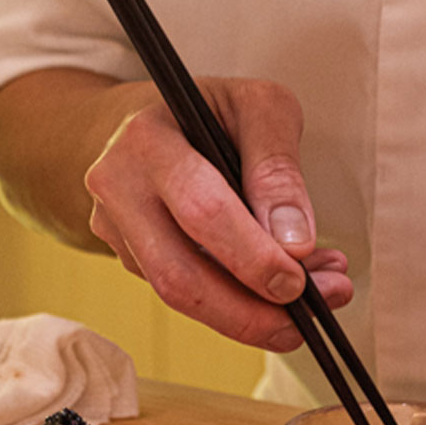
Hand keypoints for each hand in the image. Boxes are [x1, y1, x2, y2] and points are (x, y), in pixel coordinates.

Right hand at [83, 77, 350, 351]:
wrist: (151, 118)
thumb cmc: (212, 110)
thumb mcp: (259, 107)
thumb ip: (278, 167)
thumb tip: (293, 244)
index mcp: (147, 140)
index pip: (201, 210)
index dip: (252, 256)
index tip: (299, 282)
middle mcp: (119, 188)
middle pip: (178, 275)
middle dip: (248, 311)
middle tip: (308, 317)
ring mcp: (117, 230)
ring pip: (178, 297)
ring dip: (249, 315)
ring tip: (309, 305)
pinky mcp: (130, 259)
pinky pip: (185, 295)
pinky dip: (237, 302)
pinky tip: (277, 289)